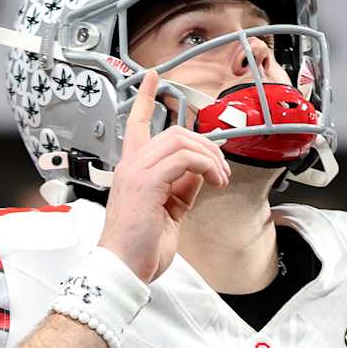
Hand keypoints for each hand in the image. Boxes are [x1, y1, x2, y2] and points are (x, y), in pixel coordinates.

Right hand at [99, 69, 229, 282]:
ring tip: (220, 178)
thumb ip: (182, 187)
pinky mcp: (147, 182)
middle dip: (206, 145)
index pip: (137, 124)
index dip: (145, 98)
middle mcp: (132, 165)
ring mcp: (137, 171)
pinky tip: (215, 181)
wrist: (124, 269)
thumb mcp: (168, 211)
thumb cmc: (141, 247)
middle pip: (174, 132)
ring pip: (182, 141)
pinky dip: (207, 167)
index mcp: (133, 170)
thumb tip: (201, 171)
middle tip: (221, 170)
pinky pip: (185, 159)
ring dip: (210, 157)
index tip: (154, 78)